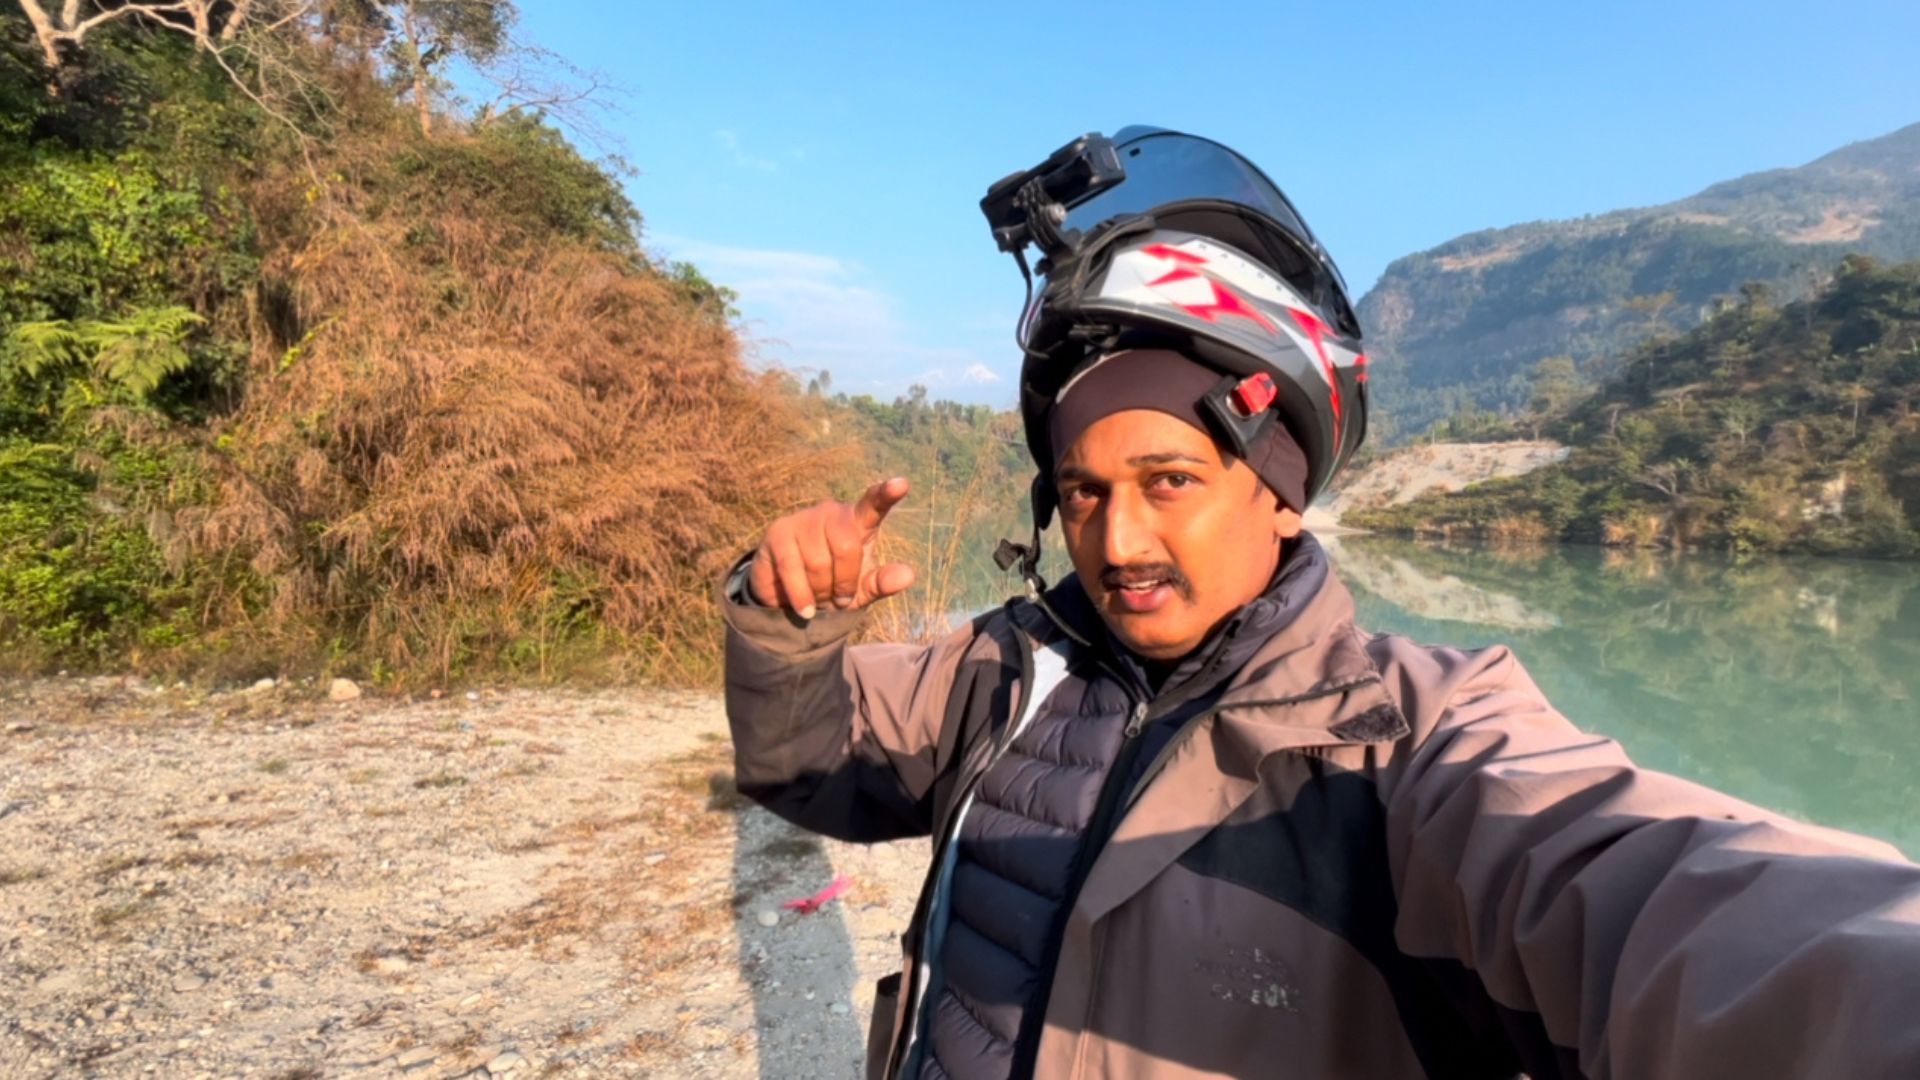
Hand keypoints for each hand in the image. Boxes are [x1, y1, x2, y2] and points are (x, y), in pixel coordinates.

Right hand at [749, 476, 916, 618]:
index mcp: (859, 521)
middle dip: (845, 583)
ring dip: (822, 592)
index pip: (874, 504)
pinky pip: (792, 567)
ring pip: (818, 563)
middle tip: (840, 598)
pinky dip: (801, 594)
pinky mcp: (778, 532)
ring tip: (820, 597)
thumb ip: (884, 582)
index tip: (901, 484)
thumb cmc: (836, 586)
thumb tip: (909, 575)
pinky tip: (806, 608)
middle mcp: (832, 512)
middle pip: (847, 548)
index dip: (887, 494)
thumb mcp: (863, 589)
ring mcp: (803, 519)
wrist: (792, 597)